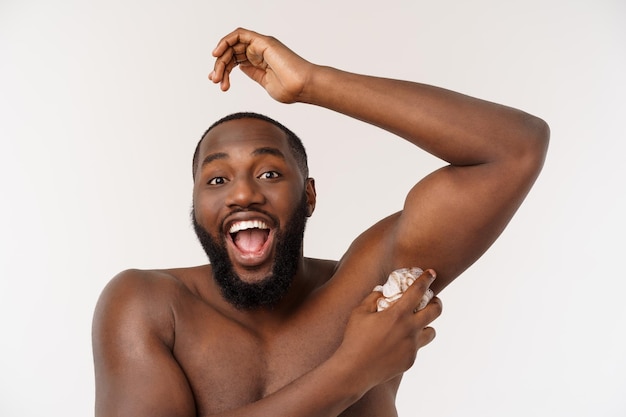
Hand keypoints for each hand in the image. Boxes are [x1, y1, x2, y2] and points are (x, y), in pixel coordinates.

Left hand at [209, 27, 313, 102]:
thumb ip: (253, 74)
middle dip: (220, 67)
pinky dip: (225, 41)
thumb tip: (240, 68)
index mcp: (261, 62)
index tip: (217, 83)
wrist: (303, 87)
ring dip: (221, 59)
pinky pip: (239, 34)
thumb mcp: (265, 83)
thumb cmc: (291, 89)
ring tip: (217, 75)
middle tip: (216, 81)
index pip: (236, 60)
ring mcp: (261, 45)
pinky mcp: (262, 41)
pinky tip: (217, 54)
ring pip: (233, 45)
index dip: (224, 70)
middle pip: (232, 53)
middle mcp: (260, 51)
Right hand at [337, 270, 441, 388]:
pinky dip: (412, 341)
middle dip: (436, 301)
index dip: (426, 279)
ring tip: (417, 322)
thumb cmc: (354, 339)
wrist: (355, 370)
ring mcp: (412, 346)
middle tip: (431, 300)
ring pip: (432, 331)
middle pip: (435, 311)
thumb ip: (372, 298)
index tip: (431, 273)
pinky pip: (417, 347)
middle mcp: (410, 329)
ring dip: (427, 324)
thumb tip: (382, 290)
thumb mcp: (359, 313)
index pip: (418, 291)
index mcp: (398, 314)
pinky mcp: (410, 360)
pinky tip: (398, 342)